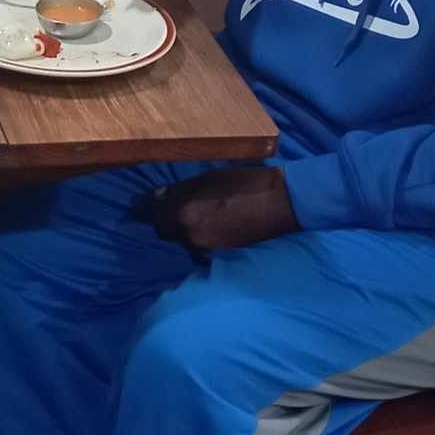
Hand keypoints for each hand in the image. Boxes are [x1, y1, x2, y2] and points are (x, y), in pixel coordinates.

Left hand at [148, 167, 298, 253]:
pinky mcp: (220, 255)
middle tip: (176, 207)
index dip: (153, 208)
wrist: (281, 203)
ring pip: (183, 239)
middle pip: (166, 231)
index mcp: (185, 213)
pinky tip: (211, 225)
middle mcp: (190, 235)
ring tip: (198, 214)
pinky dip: (199, 236)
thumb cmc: (245, 183)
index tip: (154, 202)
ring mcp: (205, 248)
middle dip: (168, 220)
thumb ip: (180, 190)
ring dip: (184, 228)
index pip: (155, 216)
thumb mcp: (208, 178)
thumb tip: (160, 196)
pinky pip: (199, 246)